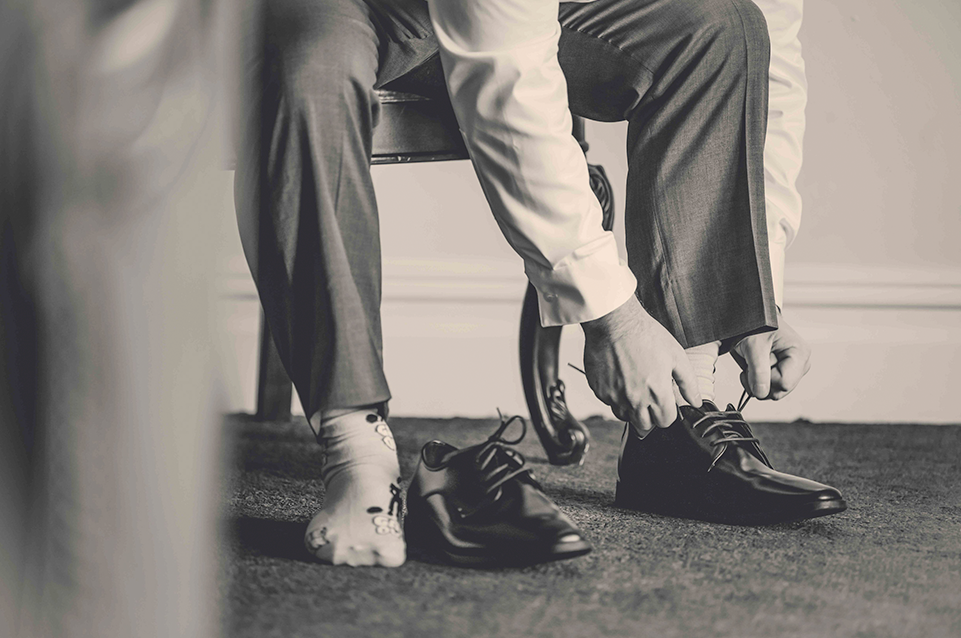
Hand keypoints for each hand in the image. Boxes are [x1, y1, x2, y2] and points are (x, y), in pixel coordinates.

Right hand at [581, 296, 700, 436]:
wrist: (614, 322)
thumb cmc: (645, 335)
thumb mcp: (676, 356)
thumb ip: (688, 383)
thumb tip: (695, 402)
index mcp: (657, 393)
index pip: (665, 421)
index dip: (668, 412)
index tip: (665, 402)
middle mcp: (635, 400)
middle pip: (644, 426)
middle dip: (650, 415)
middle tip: (650, 396)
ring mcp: (615, 397)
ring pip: (625, 417)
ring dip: (631, 409)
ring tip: (634, 388)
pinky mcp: (600, 390)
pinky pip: (609, 403)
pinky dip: (615, 396)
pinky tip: (620, 380)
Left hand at [731, 311, 811, 399]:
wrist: (751, 319)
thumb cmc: (756, 325)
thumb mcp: (754, 345)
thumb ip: (758, 371)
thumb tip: (761, 393)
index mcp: (800, 354)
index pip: (784, 383)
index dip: (765, 379)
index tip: (755, 364)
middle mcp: (801, 364)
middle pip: (780, 391)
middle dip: (760, 381)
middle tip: (752, 362)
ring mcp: (793, 370)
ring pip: (773, 392)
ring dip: (756, 380)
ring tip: (752, 361)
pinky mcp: (783, 373)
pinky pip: (769, 389)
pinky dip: (756, 381)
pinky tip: (753, 366)